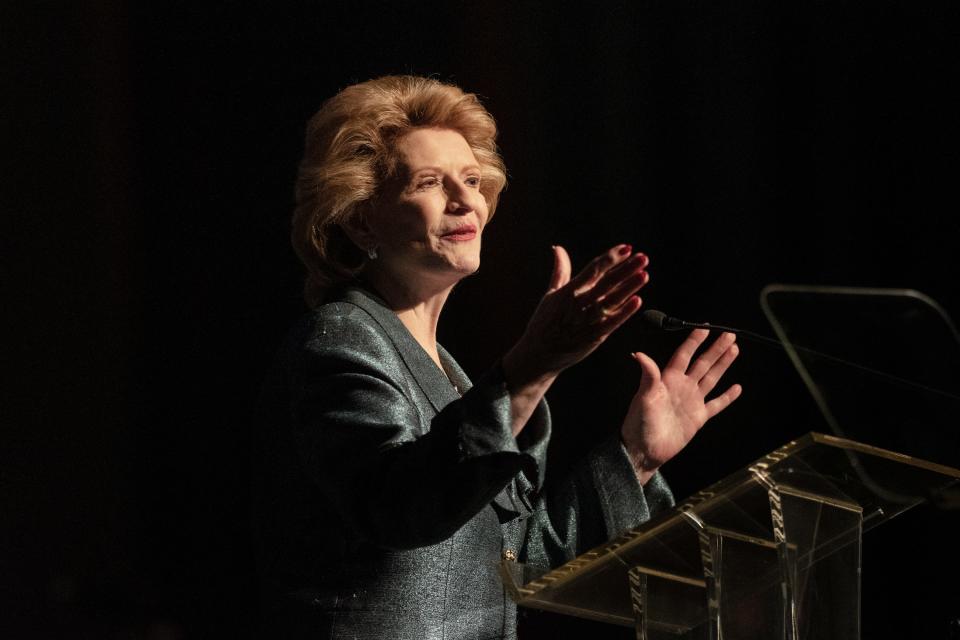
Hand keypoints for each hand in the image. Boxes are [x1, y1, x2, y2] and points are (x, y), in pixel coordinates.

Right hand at [503, 244, 649, 388]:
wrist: (540, 354)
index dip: (611, 257)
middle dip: (626, 269)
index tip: (627, 248)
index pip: (594, 269)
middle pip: (607, 282)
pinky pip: (613, 322)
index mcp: (569, 291)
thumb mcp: (551, 294)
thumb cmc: (544, 322)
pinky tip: (638, 300)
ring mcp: (588, 320)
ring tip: (644, 274)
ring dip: (630, 287)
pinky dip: (625, 311)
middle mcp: (580, 303)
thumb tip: (558, 248)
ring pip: (613, 299)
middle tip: (643, 258)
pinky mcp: (595, 336)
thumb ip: (560, 270)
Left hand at [621, 329, 742, 483]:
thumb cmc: (639, 424)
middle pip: (703, 363)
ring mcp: (691, 402)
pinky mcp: (698, 418)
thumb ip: (647, 376)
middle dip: (716, 348)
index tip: (704, 327)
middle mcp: (682, 387)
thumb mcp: (643, 398)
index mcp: (668, 380)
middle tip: (729, 334)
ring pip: (711, 378)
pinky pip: (716, 405)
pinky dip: (727, 397)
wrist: (645, 450)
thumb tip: (638, 354)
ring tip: (734, 349)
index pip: (684, 355)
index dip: (694, 341)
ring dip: (723, 364)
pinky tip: (737, 387)